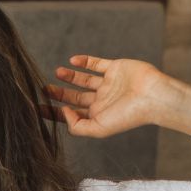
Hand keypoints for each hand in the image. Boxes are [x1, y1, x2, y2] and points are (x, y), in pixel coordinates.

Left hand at [42, 55, 180, 138]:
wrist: (152, 97)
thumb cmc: (129, 116)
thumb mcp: (98, 129)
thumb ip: (77, 125)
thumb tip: (63, 112)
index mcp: (98, 115)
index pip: (70, 114)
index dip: (54, 111)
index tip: (37, 108)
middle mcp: (102, 100)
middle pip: (75, 97)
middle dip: (59, 93)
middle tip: (43, 89)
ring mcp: (109, 84)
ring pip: (84, 79)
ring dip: (70, 76)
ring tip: (57, 72)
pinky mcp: (115, 68)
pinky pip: (97, 63)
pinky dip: (85, 61)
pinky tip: (73, 61)